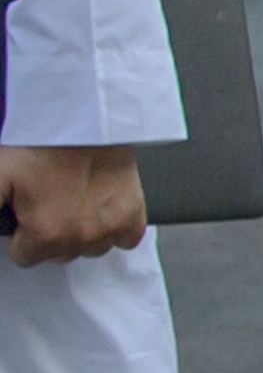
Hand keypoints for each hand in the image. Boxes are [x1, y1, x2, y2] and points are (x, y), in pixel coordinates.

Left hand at [0, 142, 147, 265]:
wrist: (86, 116)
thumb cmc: (42, 142)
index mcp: (47, 234)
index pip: (24, 257)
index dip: (19, 233)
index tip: (23, 209)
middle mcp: (82, 237)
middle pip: (58, 255)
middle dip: (48, 234)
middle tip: (44, 199)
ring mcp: (111, 227)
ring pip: (90, 249)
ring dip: (79, 232)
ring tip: (69, 199)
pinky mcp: (134, 214)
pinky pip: (125, 239)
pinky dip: (112, 228)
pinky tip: (98, 207)